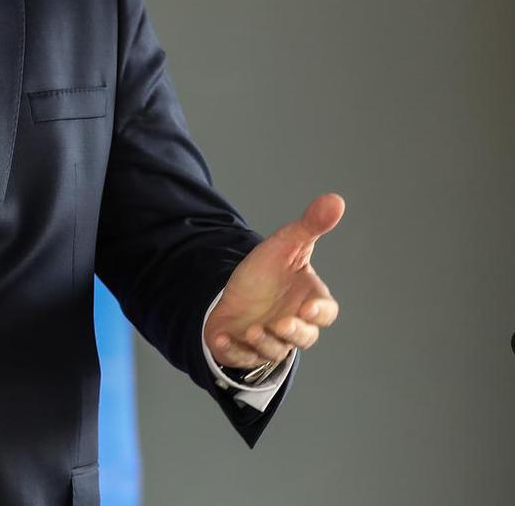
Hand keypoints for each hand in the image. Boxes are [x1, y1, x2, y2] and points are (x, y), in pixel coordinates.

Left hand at [205, 192, 344, 370]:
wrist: (235, 290)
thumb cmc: (268, 271)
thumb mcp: (285, 244)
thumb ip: (310, 226)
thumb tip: (336, 200)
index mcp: (309, 301)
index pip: (325, 312)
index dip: (319, 312)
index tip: (308, 306)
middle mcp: (293, 325)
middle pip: (304, 338)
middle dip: (293, 333)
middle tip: (280, 322)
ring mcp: (270, 340)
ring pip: (274, 351)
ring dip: (263, 343)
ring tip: (250, 328)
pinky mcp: (245, 350)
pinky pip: (241, 358)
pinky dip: (232, 351)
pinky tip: (220, 338)